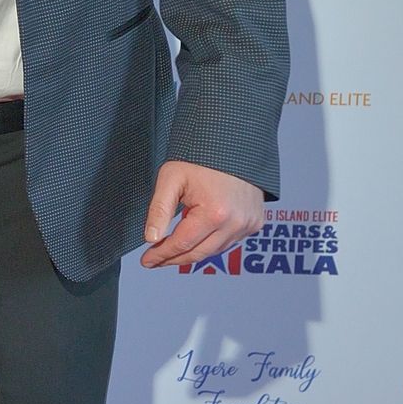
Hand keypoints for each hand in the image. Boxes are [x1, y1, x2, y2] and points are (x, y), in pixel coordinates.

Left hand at [139, 162, 266, 270]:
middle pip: (199, 253)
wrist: (233, 142)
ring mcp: (248, 224)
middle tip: (155, 261)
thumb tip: (151, 239)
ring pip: (215, 251)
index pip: (182, 244)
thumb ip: (159, 210)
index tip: (146, 260)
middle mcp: (235, 223)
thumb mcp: (171, 179)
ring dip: (192, 253)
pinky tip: (196, 240)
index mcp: (214, 213)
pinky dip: (211, 244)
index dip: (162, 254)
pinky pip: (229, 242)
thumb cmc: (200, 157)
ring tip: (171, 251)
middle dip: (174, 259)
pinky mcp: (255, 222)